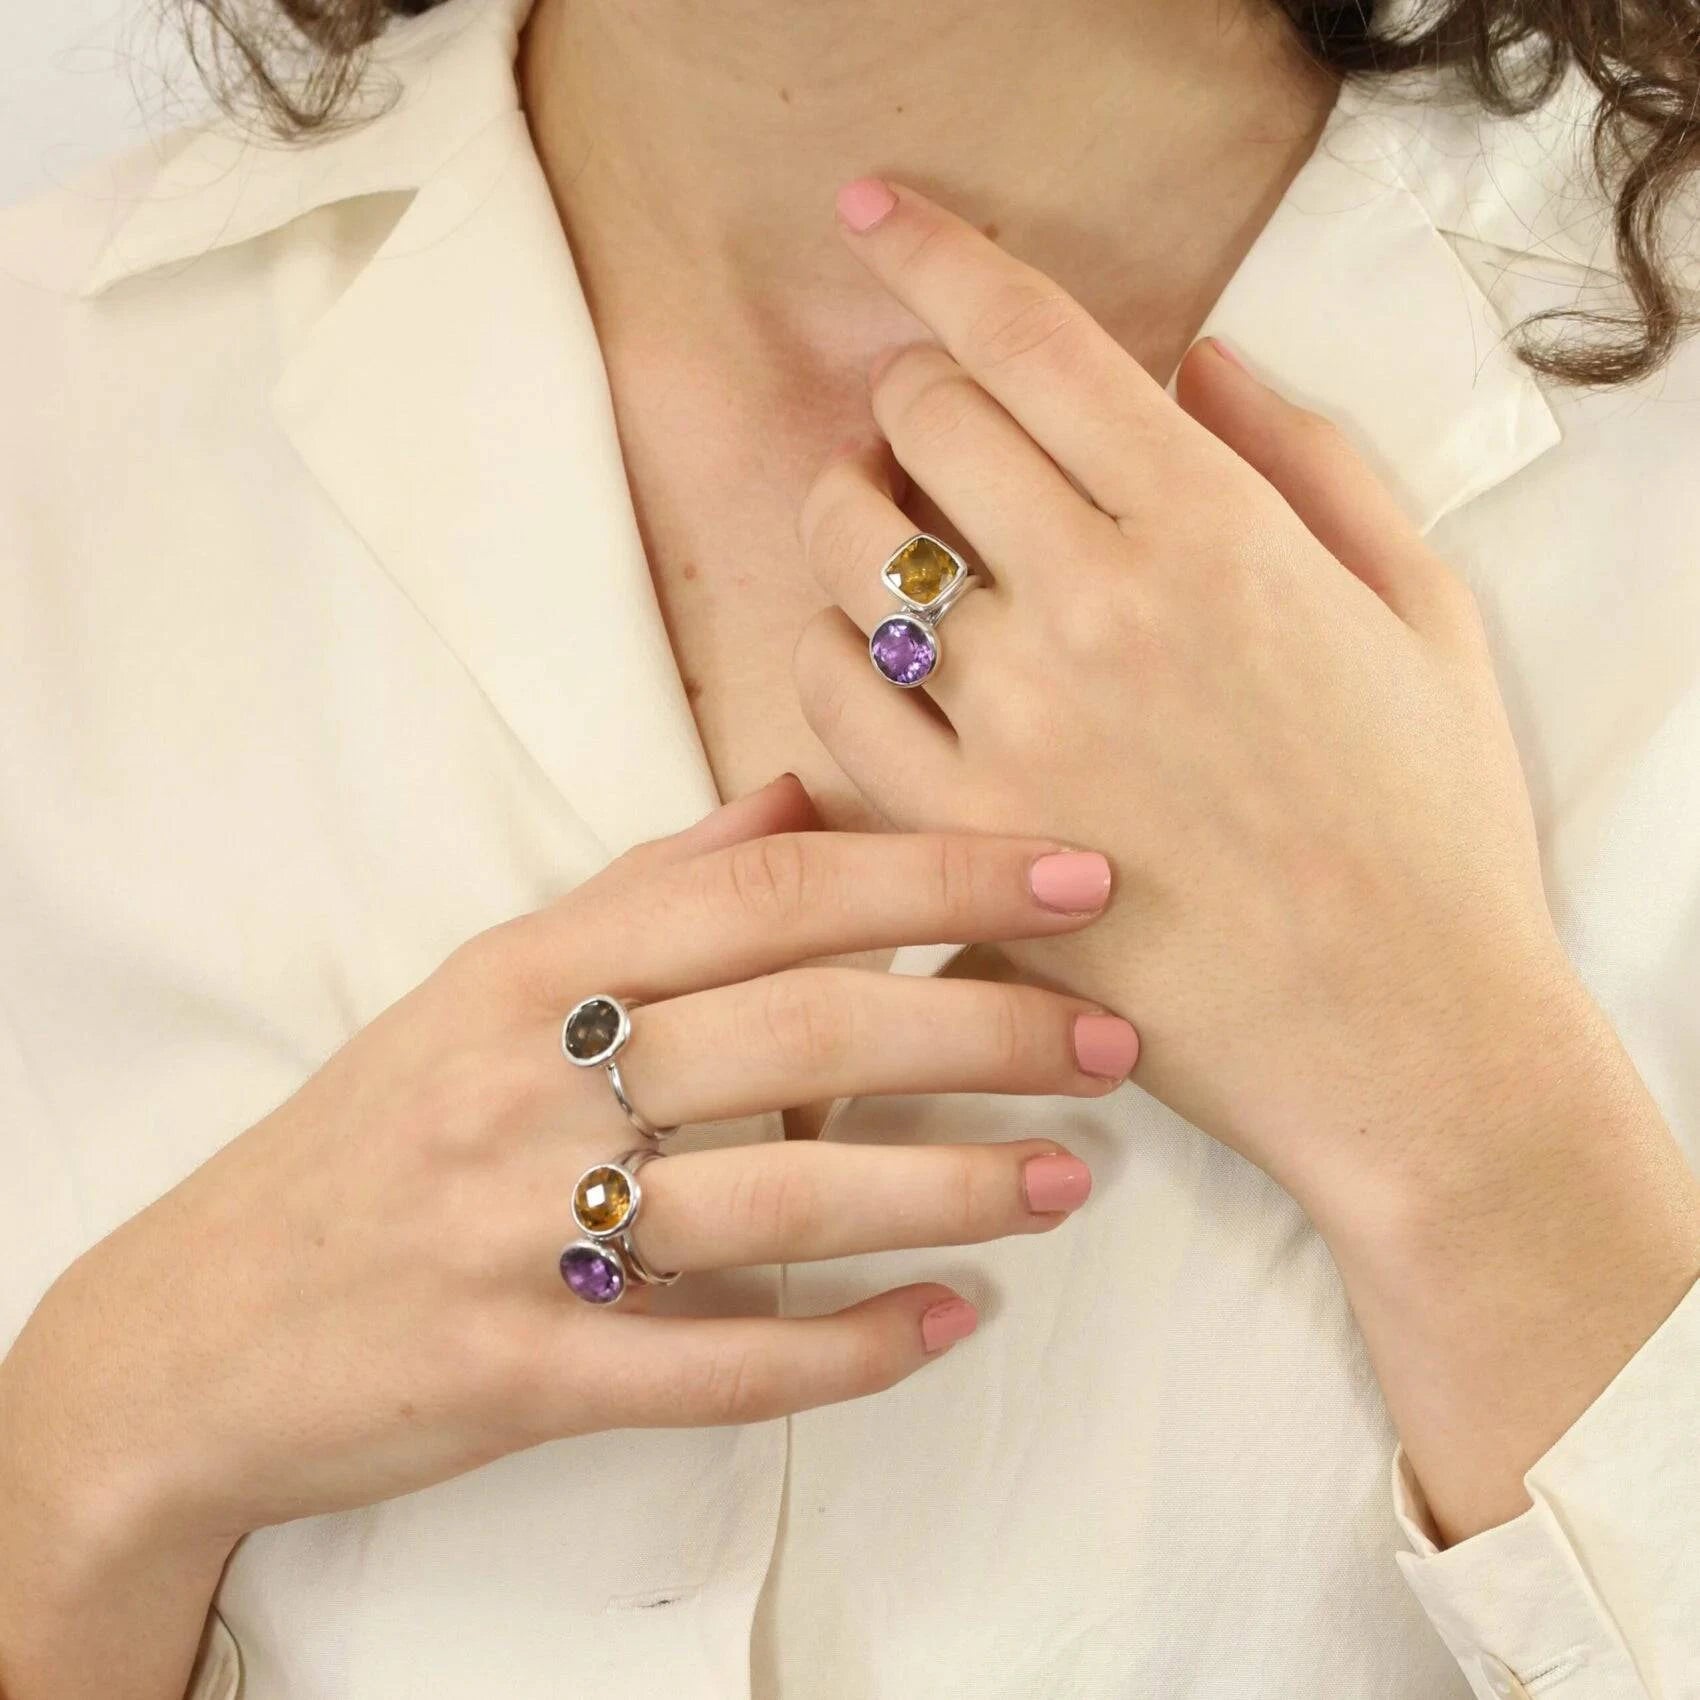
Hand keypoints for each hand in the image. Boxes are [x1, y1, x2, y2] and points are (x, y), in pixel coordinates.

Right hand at [0, 774, 1132, 1699]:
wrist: (203, 1324)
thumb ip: (648, 888)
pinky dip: (843, 1347)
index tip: (1076, 872)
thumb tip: (796, 798)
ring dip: (944, 1186)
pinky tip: (946, 1324)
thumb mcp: (487, 980)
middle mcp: (529, 1081)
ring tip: (1070, 1177)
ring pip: (778, 1197)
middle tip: (1114, 1036)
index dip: (935, 871)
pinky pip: (712, 1365)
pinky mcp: (519, 1374)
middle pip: (800, 1032)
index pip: (772, 894)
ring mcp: (519, 1233)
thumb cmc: (380, 1128)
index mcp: (534, 967)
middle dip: (979, 1025)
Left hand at [800, 176, 1574, 1211]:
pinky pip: (827, 707)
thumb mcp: (1415, 611)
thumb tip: (1200, 360)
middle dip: (910, 396)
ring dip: (844, 512)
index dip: (935, 250)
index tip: (875, 210)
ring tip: (881, 531)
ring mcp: (1012, 731)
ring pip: (844, 555)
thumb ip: (1308, 461)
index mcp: (1210, 532)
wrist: (1400, 1035)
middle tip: (929, 429)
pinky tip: (867, 657)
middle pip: (923, 424)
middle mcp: (1095, 610)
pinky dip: (827, 654)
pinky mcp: (957, 843)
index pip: (1031, 339)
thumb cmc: (1428, 827)